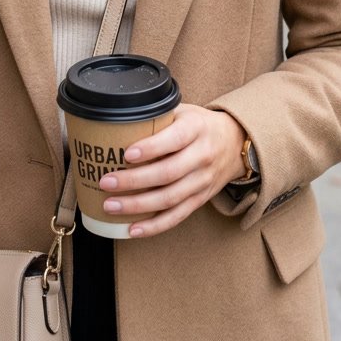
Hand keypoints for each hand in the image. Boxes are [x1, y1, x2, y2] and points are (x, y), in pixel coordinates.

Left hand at [98, 103, 245, 237]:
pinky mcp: (200, 199)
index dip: (151, 148)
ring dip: (138, 205)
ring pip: (170, 198)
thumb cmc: (198, 124)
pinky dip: (154, 226)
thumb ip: (157, 115)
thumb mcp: (183, 110)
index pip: (174, 139)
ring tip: (111, 205)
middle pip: (168, 173)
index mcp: (196, 129)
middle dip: (135, 181)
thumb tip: (116, 119)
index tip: (126, 154)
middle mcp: (202, 156)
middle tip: (106, 182)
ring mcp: (202, 181)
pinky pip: (177, 216)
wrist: (234, 142)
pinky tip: (132, 229)